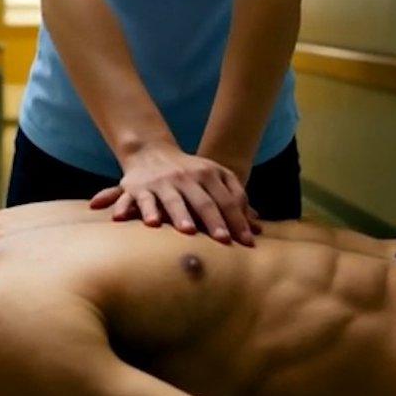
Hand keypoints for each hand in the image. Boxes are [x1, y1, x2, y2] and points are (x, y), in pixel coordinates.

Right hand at [89, 145, 258, 245]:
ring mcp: (162, 182)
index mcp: (208, 174)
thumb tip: (257, 229)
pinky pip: (143, 200)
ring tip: (189, 231)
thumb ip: (235, 200)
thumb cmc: (189, 174)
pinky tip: (151, 224)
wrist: (149, 152)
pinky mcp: (138, 187)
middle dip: (214, 220)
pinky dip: (146, 211)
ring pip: (173, 200)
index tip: (246, 242)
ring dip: (181, 215)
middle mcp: (186, 177)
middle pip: (203, 201)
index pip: (227, 200)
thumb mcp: (215, 178)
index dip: (238, 220)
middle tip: (223, 240)